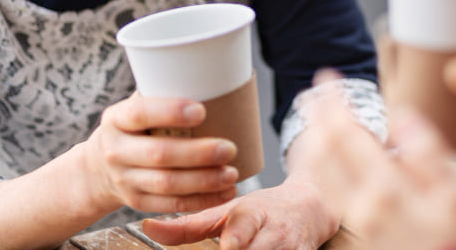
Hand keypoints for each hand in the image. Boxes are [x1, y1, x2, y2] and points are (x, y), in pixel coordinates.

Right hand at [84, 94, 238, 213]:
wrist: (98, 168)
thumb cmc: (134, 127)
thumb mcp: (136, 106)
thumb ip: (163, 93)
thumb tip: (215, 72)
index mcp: (116, 119)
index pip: (139, 113)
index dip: (170, 111)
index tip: (202, 110)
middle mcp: (115, 150)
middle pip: (158, 154)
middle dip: (197, 153)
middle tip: (230, 148)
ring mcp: (125, 180)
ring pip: (167, 184)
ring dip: (204, 181)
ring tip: (232, 173)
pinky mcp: (137, 203)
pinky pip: (172, 205)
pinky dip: (202, 200)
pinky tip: (225, 192)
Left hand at [143, 173, 337, 249]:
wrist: (310, 209)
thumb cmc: (261, 211)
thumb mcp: (226, 211)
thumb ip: (187, 225)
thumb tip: (146, 227)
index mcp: (252, 215)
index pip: (243, 227)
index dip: (236, 239)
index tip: (230, 244)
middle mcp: (274, 236)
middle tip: (223, 248)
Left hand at [298, 76, 455, 249]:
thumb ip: (427, 153)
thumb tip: (400, 116)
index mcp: (386, 192)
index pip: (346, 135)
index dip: (333, 102)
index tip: (327, 77)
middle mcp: (362, 210)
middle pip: (323, 154)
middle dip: (316, 117)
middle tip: (316, 90)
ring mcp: (359, 225)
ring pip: (321, 177)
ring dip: (314, 141)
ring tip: (315, 118)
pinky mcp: (363, 236)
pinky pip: (330, 195)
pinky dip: (322, 167)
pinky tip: (330, 158)